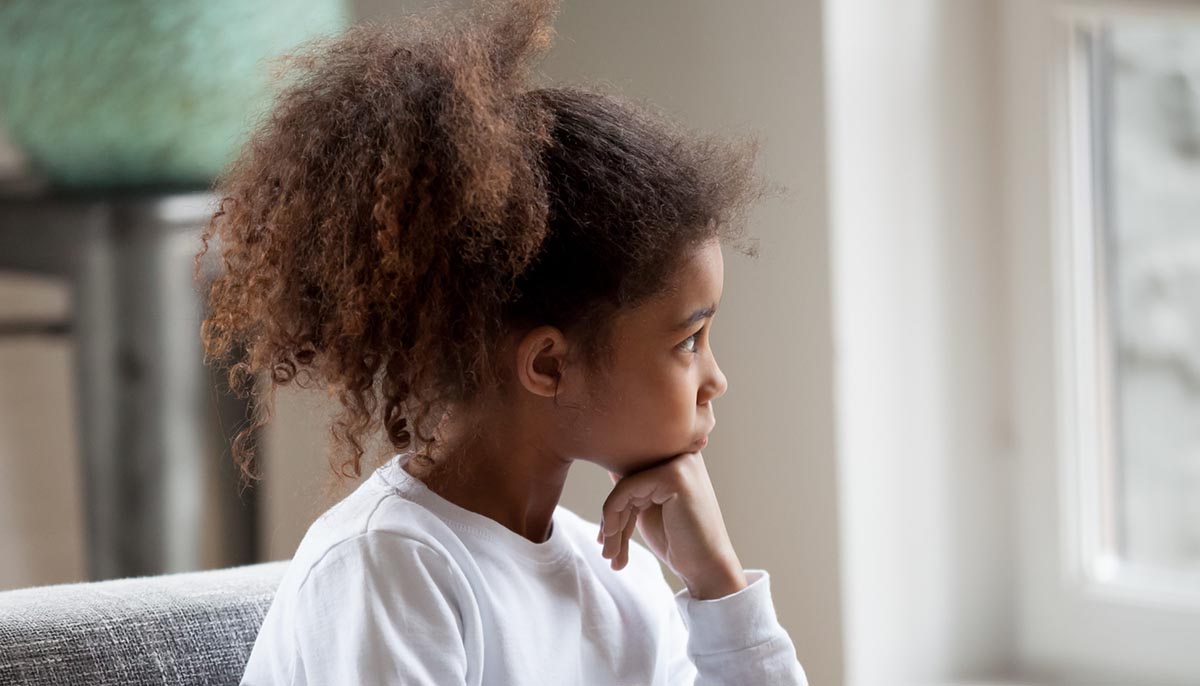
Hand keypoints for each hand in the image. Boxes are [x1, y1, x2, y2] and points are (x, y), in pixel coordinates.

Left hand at [596, 451, 747, 599]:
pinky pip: (627, 488)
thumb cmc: (677, 540)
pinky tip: (612, 540)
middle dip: (611, 516)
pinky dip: (612, 515)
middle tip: (607, 551)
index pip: (630, 470)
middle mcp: (681, 452)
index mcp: (677, 456)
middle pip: (626, 476)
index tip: (605, 537)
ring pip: (624, 484)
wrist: (706, 568)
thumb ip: (632, 484)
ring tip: (610, 555)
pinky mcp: (674, 476)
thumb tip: (609, 463)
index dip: (614, 505)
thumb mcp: (647, 507)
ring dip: (610, 523)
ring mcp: (680, 461)